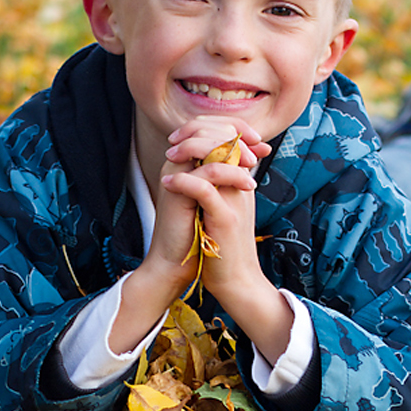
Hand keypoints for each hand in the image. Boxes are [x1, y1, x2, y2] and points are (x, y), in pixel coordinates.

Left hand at [160, 120, 293, 364]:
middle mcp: (241, 185)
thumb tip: (195, 167)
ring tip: (169, 158)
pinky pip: (205, 188)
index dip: (204, 128)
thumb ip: (214, 186)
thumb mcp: (220, 210)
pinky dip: (185, 181)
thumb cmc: (222, 248)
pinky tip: (168, 183)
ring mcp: (235, 200)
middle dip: (196, 133)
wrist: (236, 281)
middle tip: (173, 144)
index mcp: (240, 181)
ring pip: (219, 156)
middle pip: (226, 138)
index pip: (230, 136)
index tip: (177, 137)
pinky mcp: (225, 218)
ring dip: (190, 151)